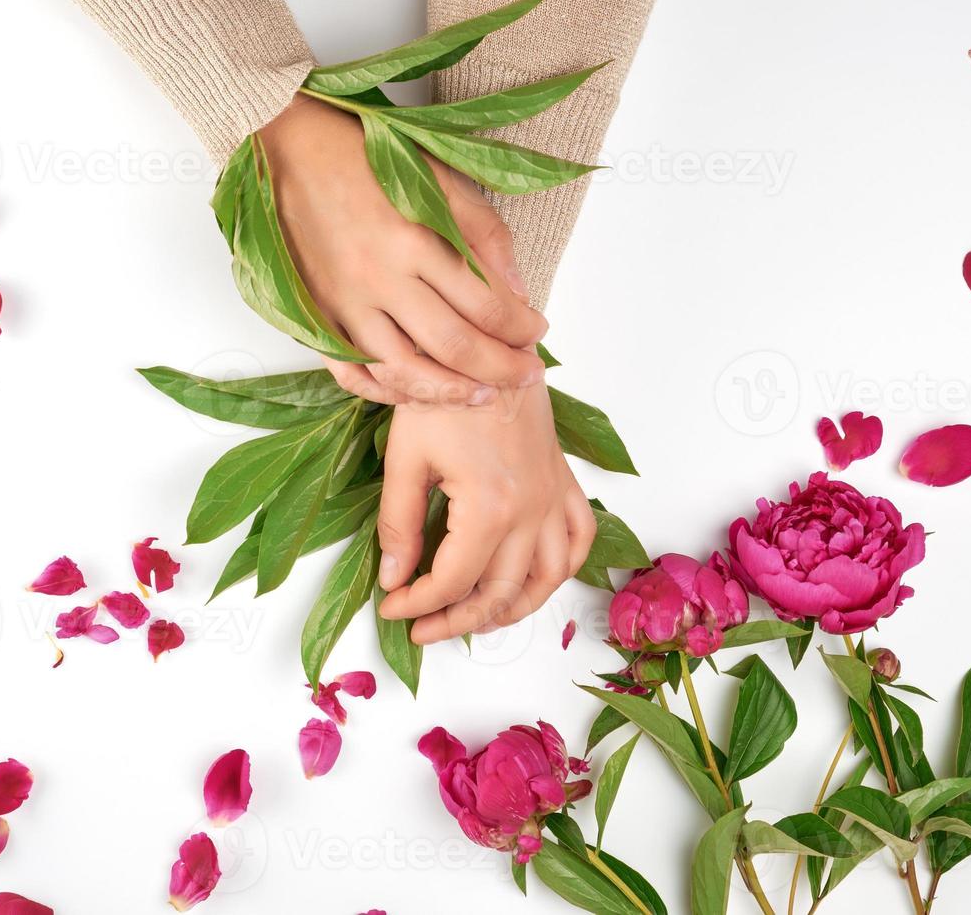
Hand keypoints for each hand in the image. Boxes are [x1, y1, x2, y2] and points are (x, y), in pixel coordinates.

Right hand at [257, 94, 547, 405]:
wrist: (286, 148)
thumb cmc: (366, 156)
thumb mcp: (438, 177)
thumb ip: (483, 233)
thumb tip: (518, 292)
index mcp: (416, 239)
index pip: (486, 305)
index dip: (520, 329)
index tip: (537, 333)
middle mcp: (379, 278)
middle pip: (453, 347)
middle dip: (500, 369)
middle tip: (526, 375)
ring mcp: (343, 303)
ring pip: (404, 373)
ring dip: (450, 394)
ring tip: (482, 398)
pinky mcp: (315, 315)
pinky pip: (353, 373)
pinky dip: (387, 394)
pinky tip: (418, 395)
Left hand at [375, 384, 596, 642]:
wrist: (488, 343)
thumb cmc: (445, 390)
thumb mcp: (406, 457)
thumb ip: (399, 524)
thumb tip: (393, 578)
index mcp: (489, 506)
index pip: (452, 580)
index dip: (417, 604)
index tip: (393, 607)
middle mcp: (530, 510)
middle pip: (499, 591)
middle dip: (457, 619)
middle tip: (424, 628)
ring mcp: (553, 497)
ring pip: (546, 578)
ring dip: (513, 609)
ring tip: (477, 620)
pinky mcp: (563, 481)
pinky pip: (578, 538)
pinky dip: (562, 568)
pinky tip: (536, 579)